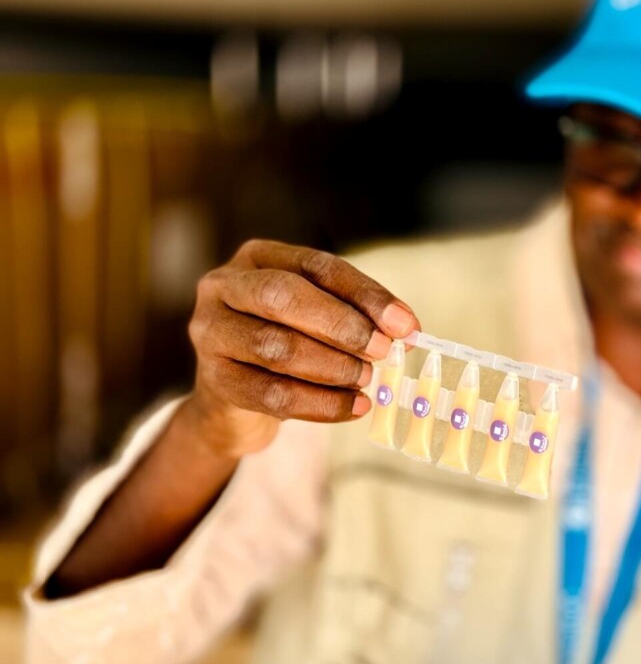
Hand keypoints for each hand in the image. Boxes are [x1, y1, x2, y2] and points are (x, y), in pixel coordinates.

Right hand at [178, 239, 418, 457]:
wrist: (234, 396)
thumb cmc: (286, 341)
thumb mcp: (317, 317)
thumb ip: (356, 315)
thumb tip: (406, 330)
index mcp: (258, 257)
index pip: (317, 266)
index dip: (364, 295)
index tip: (405, 324)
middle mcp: (224, 286)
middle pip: (285, 298)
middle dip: (342, 326)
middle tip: (382, 350)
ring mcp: (211, 333)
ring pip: (277, 348)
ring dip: (334, 367)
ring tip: (367, 379)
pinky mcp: (215, 380)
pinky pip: (273, 395)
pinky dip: (322, 404)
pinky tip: (354, 407)